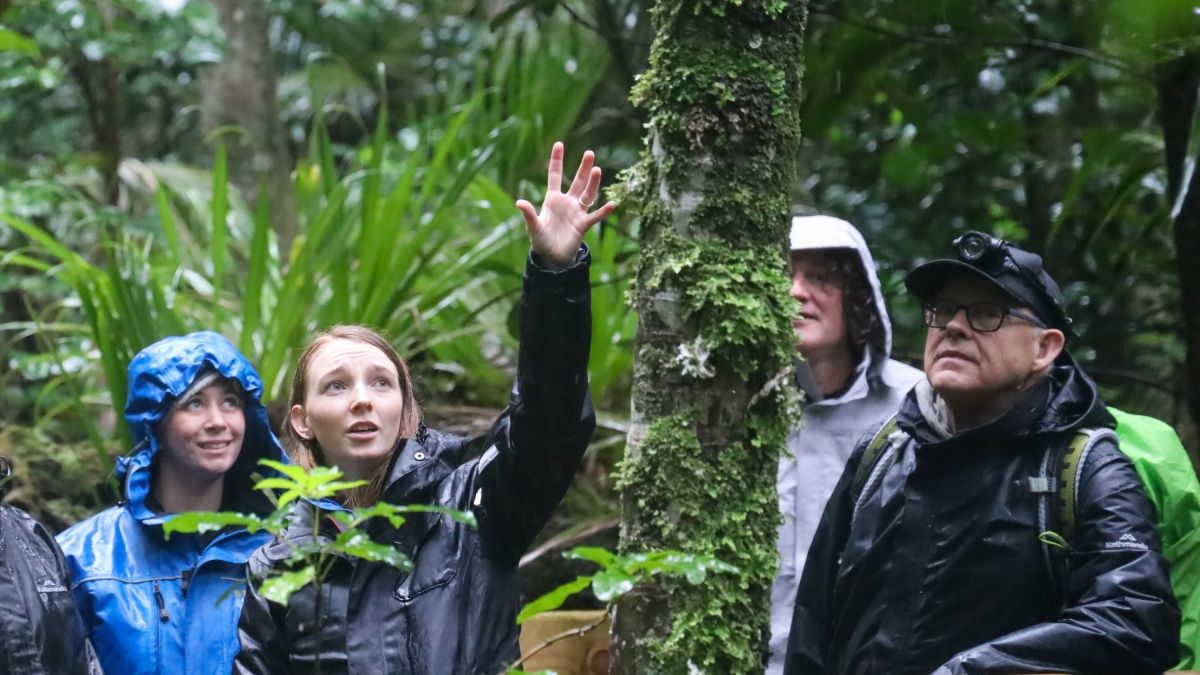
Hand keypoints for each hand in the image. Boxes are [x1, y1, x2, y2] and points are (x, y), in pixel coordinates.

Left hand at [516, 142, 616, 266]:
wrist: (552, 257)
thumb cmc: (541, 240)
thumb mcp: (533, 227)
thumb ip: (529, 213)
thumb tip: (519, 201)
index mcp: (553, 199)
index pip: (555, 175)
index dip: (557, 160)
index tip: (559, 144)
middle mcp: (567, 202)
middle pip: (577, 182)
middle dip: (583, 168)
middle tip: (590, 153)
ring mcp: (577, 212)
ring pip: (588, 195)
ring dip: (593, 184)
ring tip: (597, 170)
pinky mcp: (584, 225)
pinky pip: (595, 216)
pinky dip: (603, 211)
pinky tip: (612, 204)